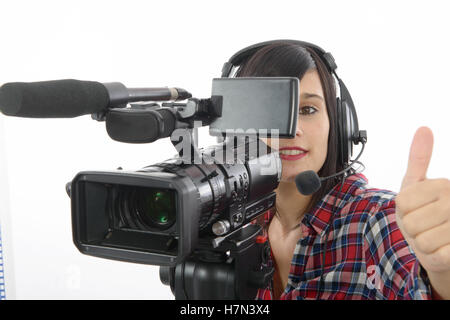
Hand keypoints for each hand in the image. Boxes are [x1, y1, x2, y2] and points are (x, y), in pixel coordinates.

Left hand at [396, 127, 449, 273]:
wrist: (440, 245)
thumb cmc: (425, 211)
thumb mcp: (417, 184)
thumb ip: (420, 158)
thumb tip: (423, 128)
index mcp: (444, 186)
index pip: (403, 202)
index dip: (403, 210)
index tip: (416, 208)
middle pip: (410, 222)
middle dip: (412, 228)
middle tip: (424, 225)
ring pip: (421, 240)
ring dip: (422, 243)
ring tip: (433, 236)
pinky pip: (434, 255)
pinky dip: (433, 256)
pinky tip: (443, 250)